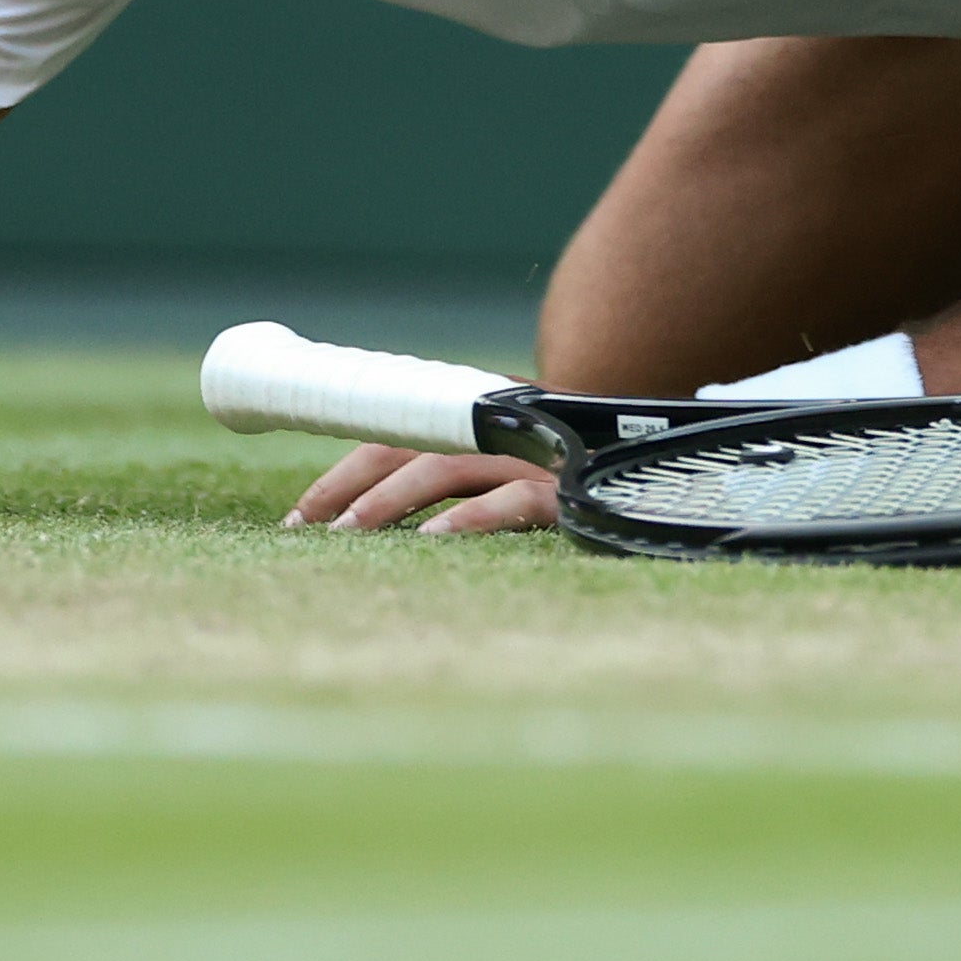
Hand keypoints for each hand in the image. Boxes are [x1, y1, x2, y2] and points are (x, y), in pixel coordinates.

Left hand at [286, 442, 558, 534]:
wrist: (663, 471)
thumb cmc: (572, 480)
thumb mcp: (504, 469)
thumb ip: (454, 475)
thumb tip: (366, 521)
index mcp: (478, 419)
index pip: (394, 433)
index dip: (341, 474)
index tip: (297, 519)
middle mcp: (500, 429)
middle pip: (408, 444)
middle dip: (349, 487)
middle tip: (307, 531)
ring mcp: (533, 457)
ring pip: (447, 466)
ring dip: (389, 502)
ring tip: (349, 535)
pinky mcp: (566, 492)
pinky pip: (510, 501)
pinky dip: (467, 519)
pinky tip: (431, 541)